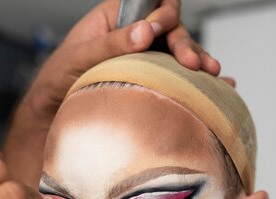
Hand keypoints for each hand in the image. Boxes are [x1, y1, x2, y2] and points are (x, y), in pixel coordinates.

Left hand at [4, 0, 224, 184]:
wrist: (53, 112)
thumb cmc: (59, 78)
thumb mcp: (80, 57)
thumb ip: (111, 43)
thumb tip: (145, 31)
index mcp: (118, 17)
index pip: (153, 3)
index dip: (162, 14)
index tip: (156, 32)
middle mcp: (137, 34)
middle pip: (173, 30)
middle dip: (186, 44)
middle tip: (193, 64)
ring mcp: (147, 58)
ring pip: (181, 53)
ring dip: (198, 61)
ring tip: (212, 75)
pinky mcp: (153, 80)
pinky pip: (181, 76)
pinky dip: (200, 81)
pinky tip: (221, 86)